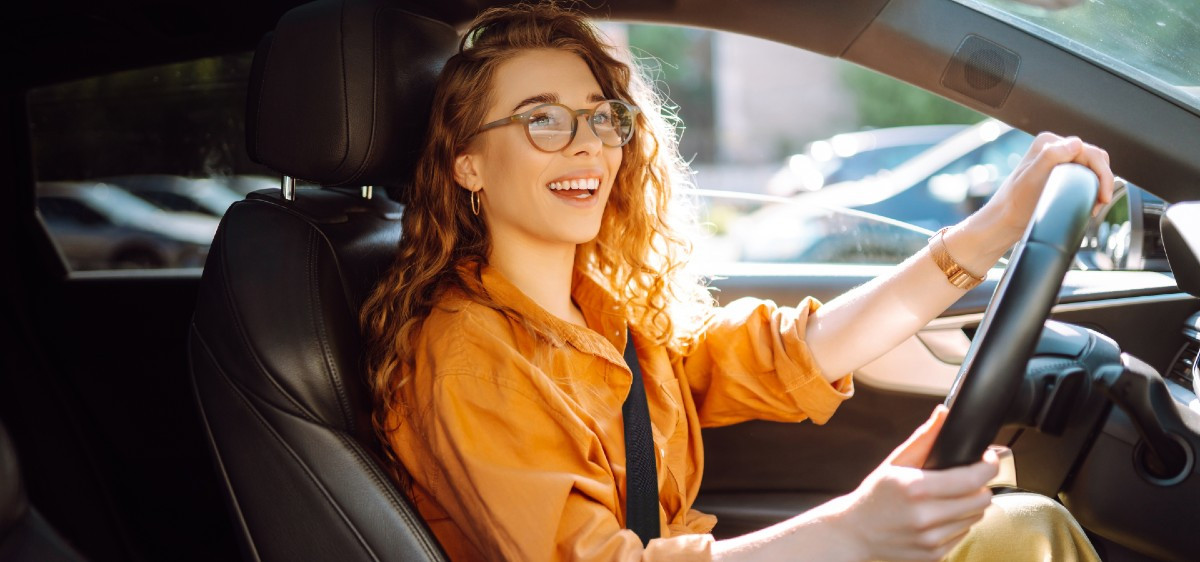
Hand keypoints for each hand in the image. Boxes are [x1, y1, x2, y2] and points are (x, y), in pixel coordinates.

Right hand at [831, 406, 998, 560]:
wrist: (855, 531)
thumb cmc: (875, 495)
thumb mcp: (895, 462)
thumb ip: (924, 438)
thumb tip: (943, 414)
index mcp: (915, 488)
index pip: (971, 478)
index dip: (988, 466)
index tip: (988, 459)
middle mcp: (925, 516)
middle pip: (981, 500)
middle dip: (981, 485)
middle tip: (968, 478)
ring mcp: (930, 538)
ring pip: (975, 518)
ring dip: (970, 505)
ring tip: (950, 497)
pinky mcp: (934, 554)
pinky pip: (963, 534)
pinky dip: (958, 523)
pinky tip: (940, 516)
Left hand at [979, 133, 1114, 246]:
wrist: (1005, 220)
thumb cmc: (1014, 202)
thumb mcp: (1031, 177)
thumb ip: (1050, 156)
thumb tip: (1076, 143)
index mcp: (1049, 143)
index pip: (1088, 151)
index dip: (1102, 172)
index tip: (1104, 196)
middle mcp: (1054, 149)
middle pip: (1094, 159)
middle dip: (1103, 179)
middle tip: (1101, 202)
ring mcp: (1058, 162)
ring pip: (1092, 169)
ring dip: (1099, 185)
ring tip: (1095, 205)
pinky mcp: (1061, 175)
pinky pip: (1086, 177)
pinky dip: (1093, 189)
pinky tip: (1090, 202)